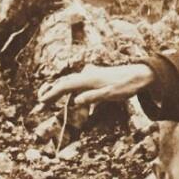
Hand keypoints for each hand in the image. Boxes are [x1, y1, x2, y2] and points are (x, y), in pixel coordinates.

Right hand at [37, 62, 153, 109]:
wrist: (138, 75)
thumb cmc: (126, 86)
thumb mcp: (111, 94)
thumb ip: (93, 97)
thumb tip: (75, 101)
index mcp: (89, 79)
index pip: (65, 86)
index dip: (52, 94)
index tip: (42, 101)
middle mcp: (86, 75)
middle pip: (64, 83)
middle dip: (50, 92)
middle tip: (39, 103)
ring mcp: (90, 75)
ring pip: (69, 82)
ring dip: (58, 91)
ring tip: (47, 100)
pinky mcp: (93, 78)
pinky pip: (76, 83)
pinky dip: (67, 89)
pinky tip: (65, 96)